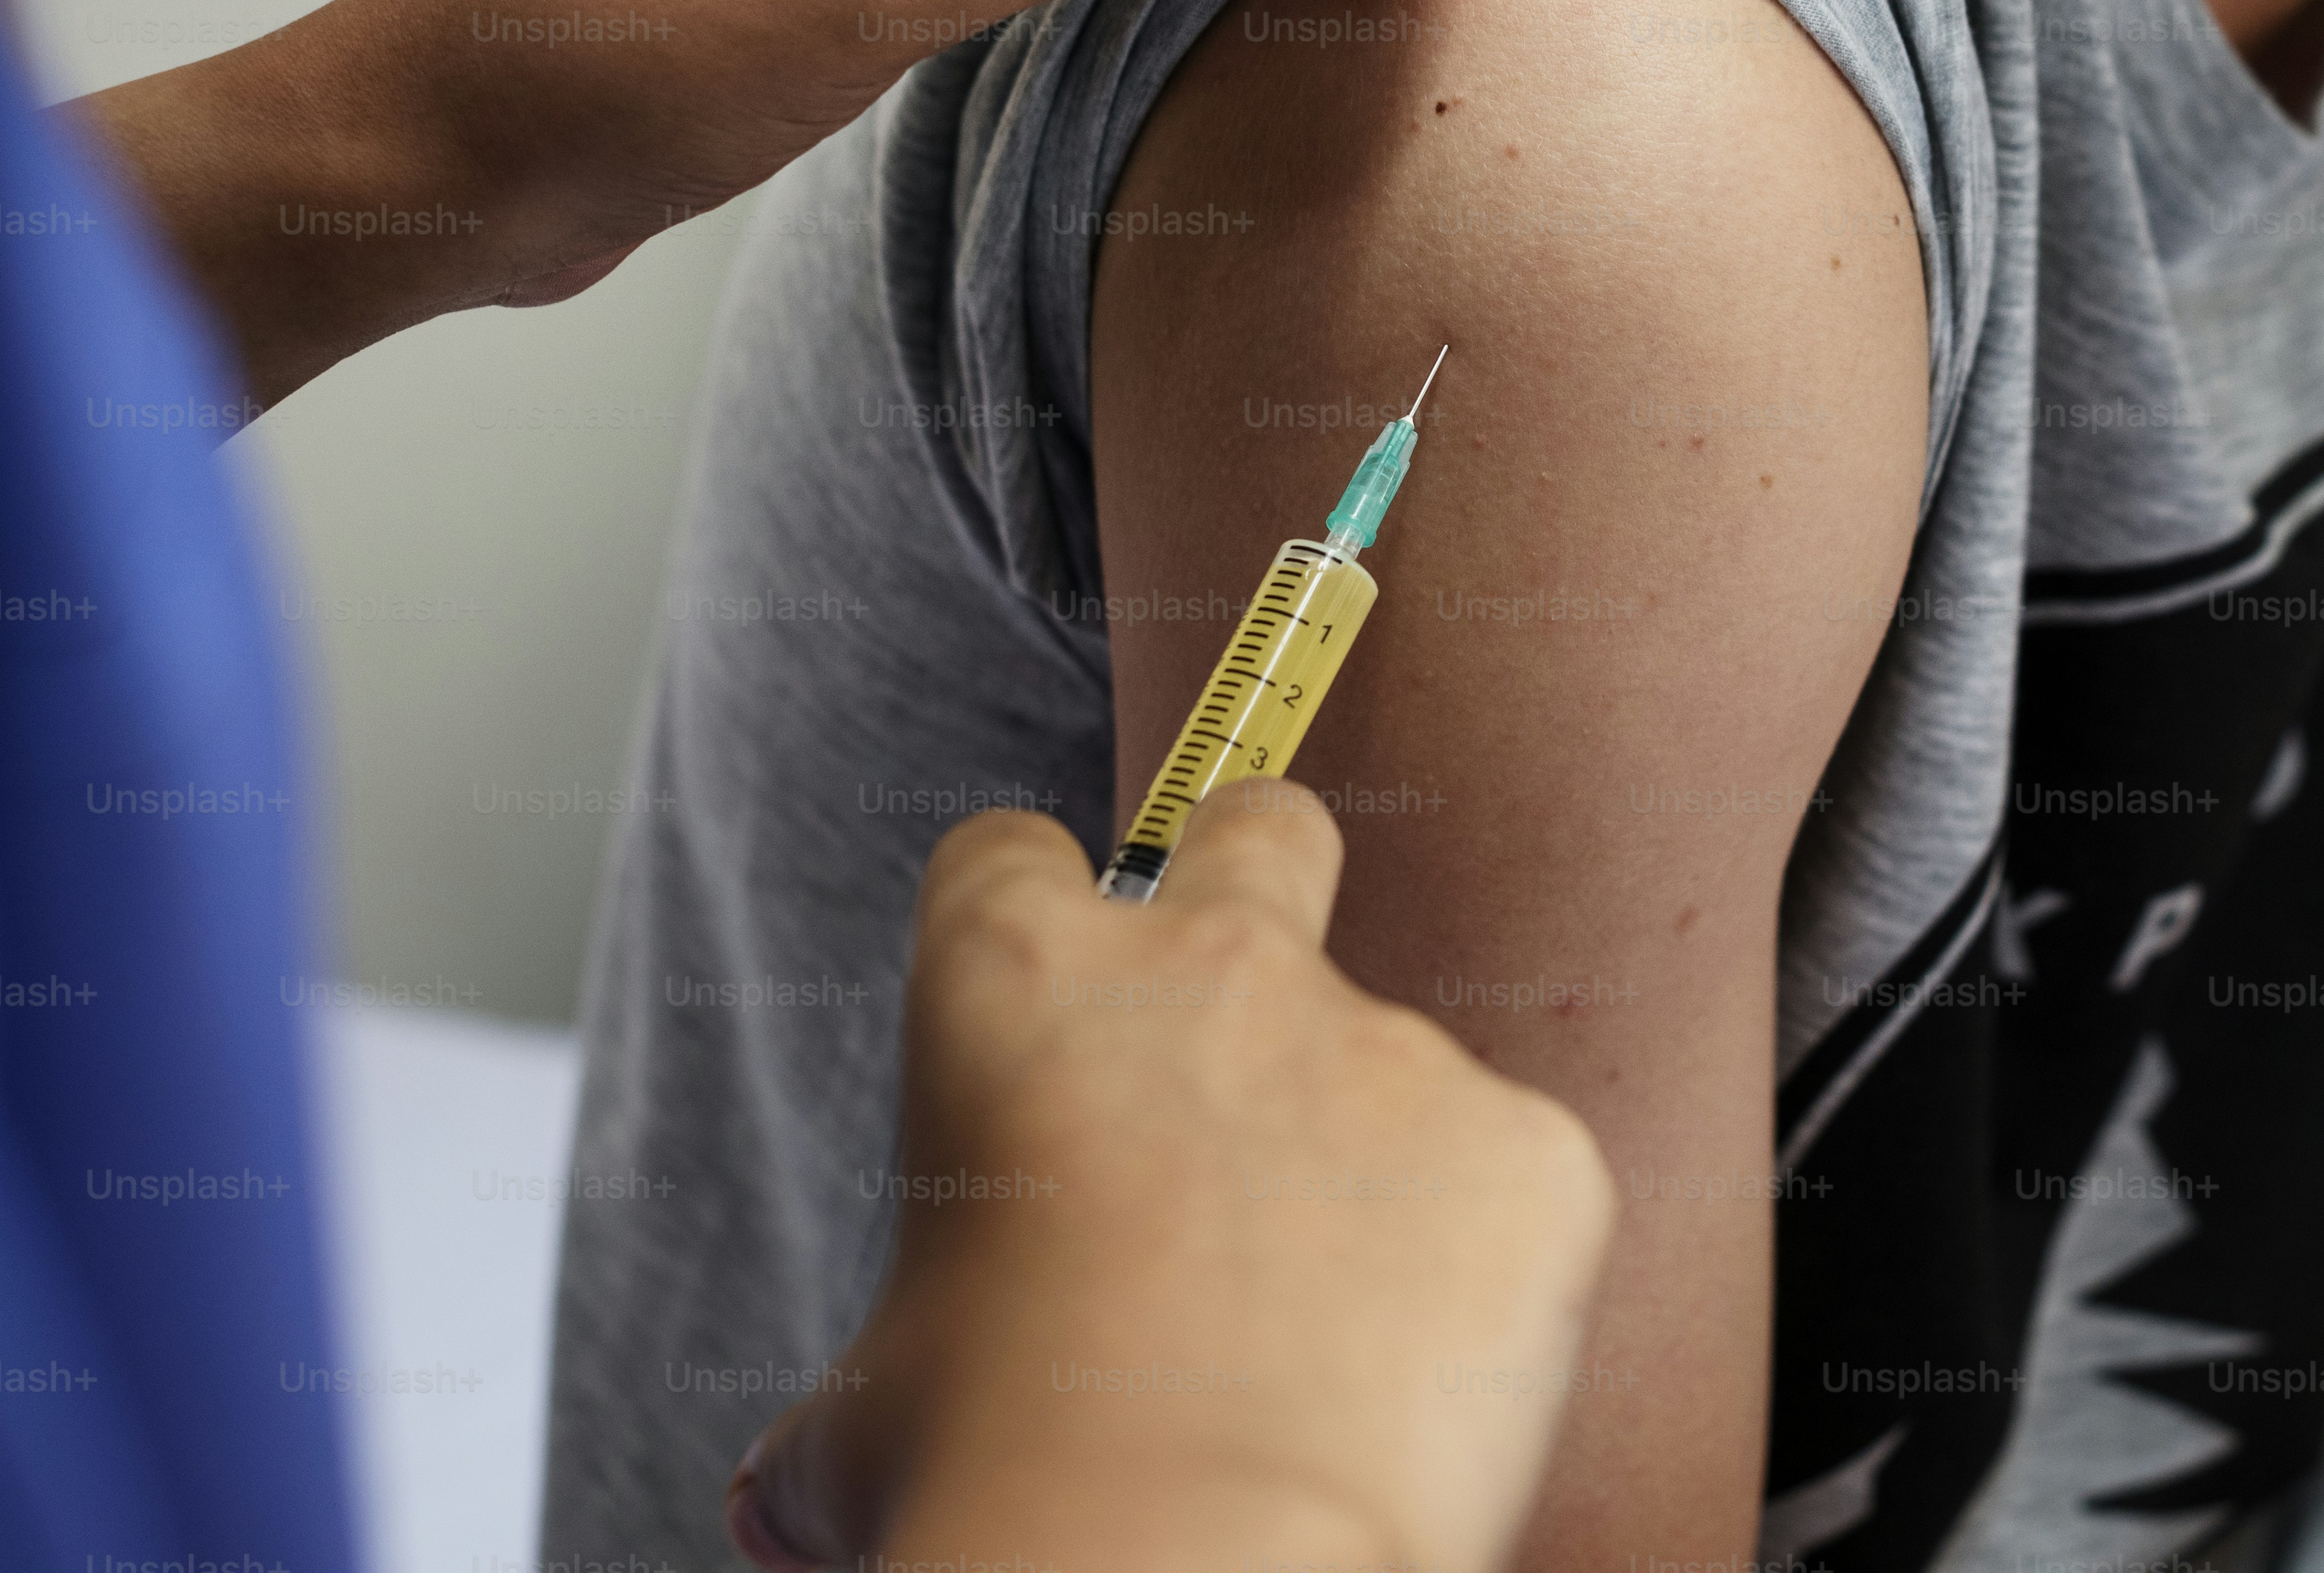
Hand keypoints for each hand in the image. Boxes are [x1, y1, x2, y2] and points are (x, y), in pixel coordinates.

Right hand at [725, 787, 1614, 1572]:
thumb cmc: (1005, 1493)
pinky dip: (1478, 1278)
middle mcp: (1219, 974)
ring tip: (1314, 1355)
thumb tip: (790, 1493)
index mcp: (1021, 986)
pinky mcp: (1533, 1151)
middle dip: (1258, 884)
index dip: (1022, 923)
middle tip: (1243, 1037)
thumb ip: (867, 1387)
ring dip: (1364, 1183)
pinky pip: (1511, 1193)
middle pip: (1264, 831)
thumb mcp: (867, 1419)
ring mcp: (1396, 1051)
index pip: (1010, 857)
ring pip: (1397, 1080)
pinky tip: (1415, 1388)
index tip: (1046, 1009)